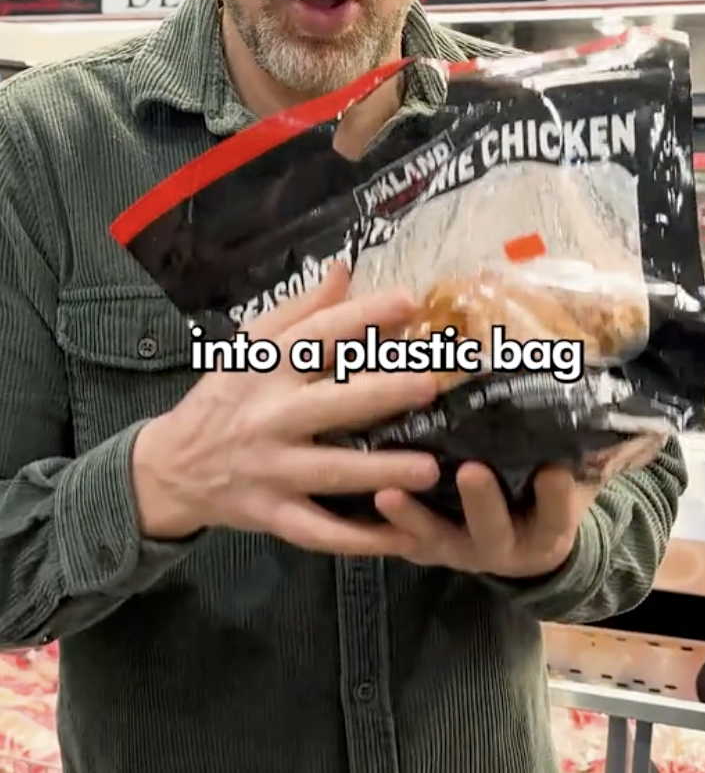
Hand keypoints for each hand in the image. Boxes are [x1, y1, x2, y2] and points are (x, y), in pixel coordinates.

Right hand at [132, 264, 444, 557]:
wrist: (170, 467)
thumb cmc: (224, 397)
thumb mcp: (249, 346)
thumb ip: (299, 310)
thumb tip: (345, 269)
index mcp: (266, 368)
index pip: (316, 336)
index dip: (361, 317)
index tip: (408, 302)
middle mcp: (269, 416)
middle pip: (330, 403)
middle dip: (381, 393)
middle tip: (430, 383)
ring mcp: (271, 469)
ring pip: (331, 471)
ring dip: (380, 471)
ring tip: (429, 468)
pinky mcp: (273, 514)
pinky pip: (319, 531)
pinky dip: (358, 539)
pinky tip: (402, 538)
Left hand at [374, 435, 662, 579]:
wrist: (523, 545)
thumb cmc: (548, 491)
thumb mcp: (577, 474)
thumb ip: (594, 446)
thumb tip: (631, 394)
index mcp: (549, 530)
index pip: (559, 515)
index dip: (556, 496)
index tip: (553, 471)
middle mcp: (504, 547)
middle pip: (493, 533)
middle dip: (482, 504)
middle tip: (470, 471)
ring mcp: (459, 550)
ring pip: (434, 542)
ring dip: (411, 518)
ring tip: (387, 493)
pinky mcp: (421, 547)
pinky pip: (396, 542)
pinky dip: (375, 524)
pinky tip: (350, 495)